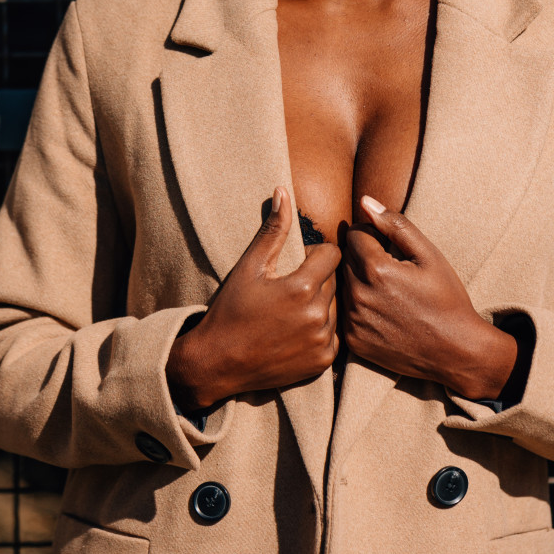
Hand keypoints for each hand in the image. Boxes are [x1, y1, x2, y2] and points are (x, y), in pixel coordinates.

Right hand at [166, 187, 340, 408]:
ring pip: (335, 307)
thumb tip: (283, 190)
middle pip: (335, 280)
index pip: (332, 254)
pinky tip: (296, 331)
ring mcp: (322, 341)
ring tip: (291, 311)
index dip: (314, 255)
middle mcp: (317, 315)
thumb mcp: (250, 266)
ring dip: (320, 304)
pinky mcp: (322, 362)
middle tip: (288, 288)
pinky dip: (320, 331)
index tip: (295, 264)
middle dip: (317, 279)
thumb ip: (273, 229)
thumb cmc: (231, 310)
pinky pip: (334, 334)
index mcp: (302, 287)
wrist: (217, 363)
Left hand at [341, 196, 517, 401]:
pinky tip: (383, 312)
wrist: (456, 350)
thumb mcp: (429, 255)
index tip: (389, 246)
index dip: (372, 235)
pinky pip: (345, 312)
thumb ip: (396, 224)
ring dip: (358, 281)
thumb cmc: (446, 299)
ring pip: (342, 284)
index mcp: (376, 269)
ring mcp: (353, 321)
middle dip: (363, 256)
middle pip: (346, 258)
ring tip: (387, 291)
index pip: (354, 234)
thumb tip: (365, 201)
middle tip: (390, 269)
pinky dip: (358, 307)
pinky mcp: (352, 341)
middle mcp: (358, 296)